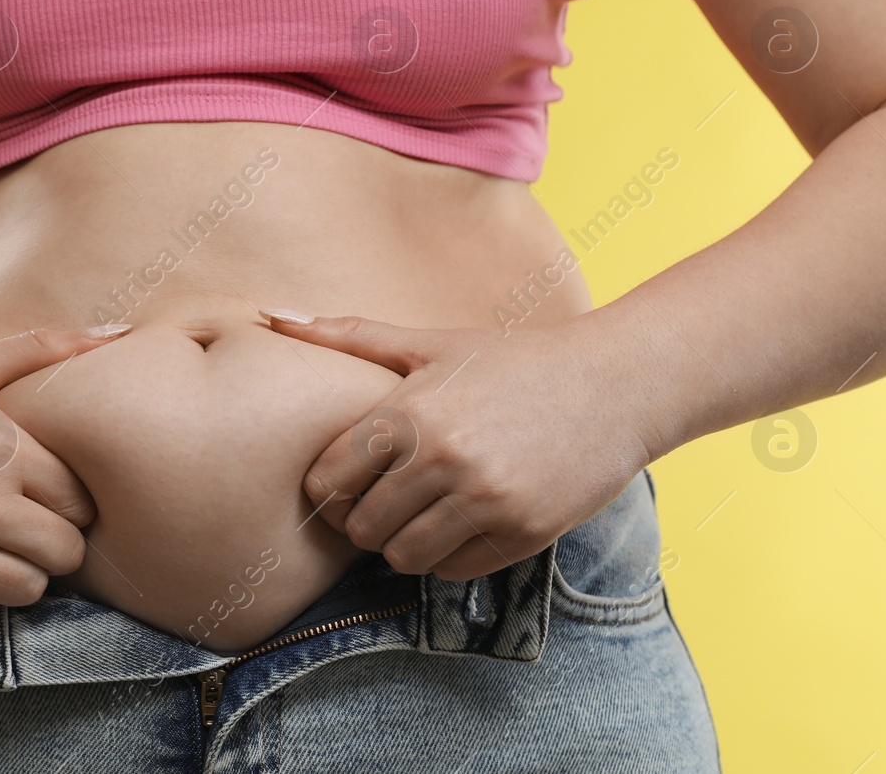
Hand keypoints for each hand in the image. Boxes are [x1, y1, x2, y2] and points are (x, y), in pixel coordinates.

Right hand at [0, 324, 131, 621]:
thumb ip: (44, 348)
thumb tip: (121, 333)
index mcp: (0, 451)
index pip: (80, 501)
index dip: (70, 499)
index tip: (48, 491)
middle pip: (65, 553)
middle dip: (54, 539)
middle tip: (28, 522)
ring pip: (29, 590)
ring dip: (20, 571)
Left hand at [261, 311, 655, 580]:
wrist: (616, 383)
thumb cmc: (513, 360)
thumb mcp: (431, 342)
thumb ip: (348, 335)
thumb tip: (269, 315)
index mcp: (410, 411)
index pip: (328, 482)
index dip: (331, 487)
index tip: (351, 479)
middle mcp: (443, 458)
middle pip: (361, 527)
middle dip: (366, 518)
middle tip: (389, 498)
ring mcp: (485, 499)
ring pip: (402, 556)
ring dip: (405, 542)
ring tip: (425, 511)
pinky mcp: (523, 532)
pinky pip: (453, 569)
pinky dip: (450, 555)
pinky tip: (465, 521)